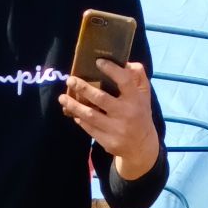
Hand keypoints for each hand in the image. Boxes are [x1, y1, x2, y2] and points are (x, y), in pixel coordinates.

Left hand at [61, 58, 161, 182]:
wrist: (142, 146)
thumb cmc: (140, 113)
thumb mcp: (144, 94)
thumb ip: (137, 75)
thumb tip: (123, 61)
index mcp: (136, 99)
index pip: (124, 81)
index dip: (111, 70)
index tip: (98, 62)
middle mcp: (126, 114)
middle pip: (101, 99)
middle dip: (83, 88)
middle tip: (70, 80)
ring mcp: (116, 129)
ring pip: (91, 115)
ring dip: (74, 106)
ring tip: (62, 98)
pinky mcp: (108, 142)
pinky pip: (90, 129)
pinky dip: (80, 120)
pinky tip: (73, 113)